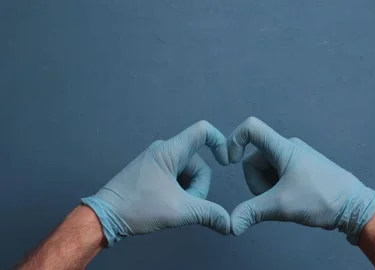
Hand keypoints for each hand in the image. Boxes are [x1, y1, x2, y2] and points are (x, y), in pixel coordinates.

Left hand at [82, 121, 230, 246]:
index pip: (203, 131)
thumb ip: (208, 214)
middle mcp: (164, 150)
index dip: (220, 143)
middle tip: (185, 205)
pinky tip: (169, 204)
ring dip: (188, 191)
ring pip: (187, 172)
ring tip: (174, 207)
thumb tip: (229, 223)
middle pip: (198, 162)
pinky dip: (179, 191)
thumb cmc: (137, 207)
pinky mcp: (152, 170)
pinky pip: (176, 176)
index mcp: (170, 151)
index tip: (226, 162)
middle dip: (198, 186)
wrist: (105, 216)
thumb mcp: (178, 211)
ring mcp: (156, 160)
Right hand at [228, 117, 374, 243]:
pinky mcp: (300, 169)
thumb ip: (252, 212)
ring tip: (286, 201)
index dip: (233, 141)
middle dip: (257, 183)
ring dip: (267, 189)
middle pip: (253, 159)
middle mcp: (288, 148)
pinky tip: (291, 200)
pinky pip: (276, 176)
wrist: (354, 206)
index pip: (251, 128)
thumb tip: (231, 224)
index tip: (231, 162)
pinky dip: (277, 189)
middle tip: (275, 199)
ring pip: (265, 170)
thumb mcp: (282, 205)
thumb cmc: (323, 198)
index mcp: (283, 148)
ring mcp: (295, 158)